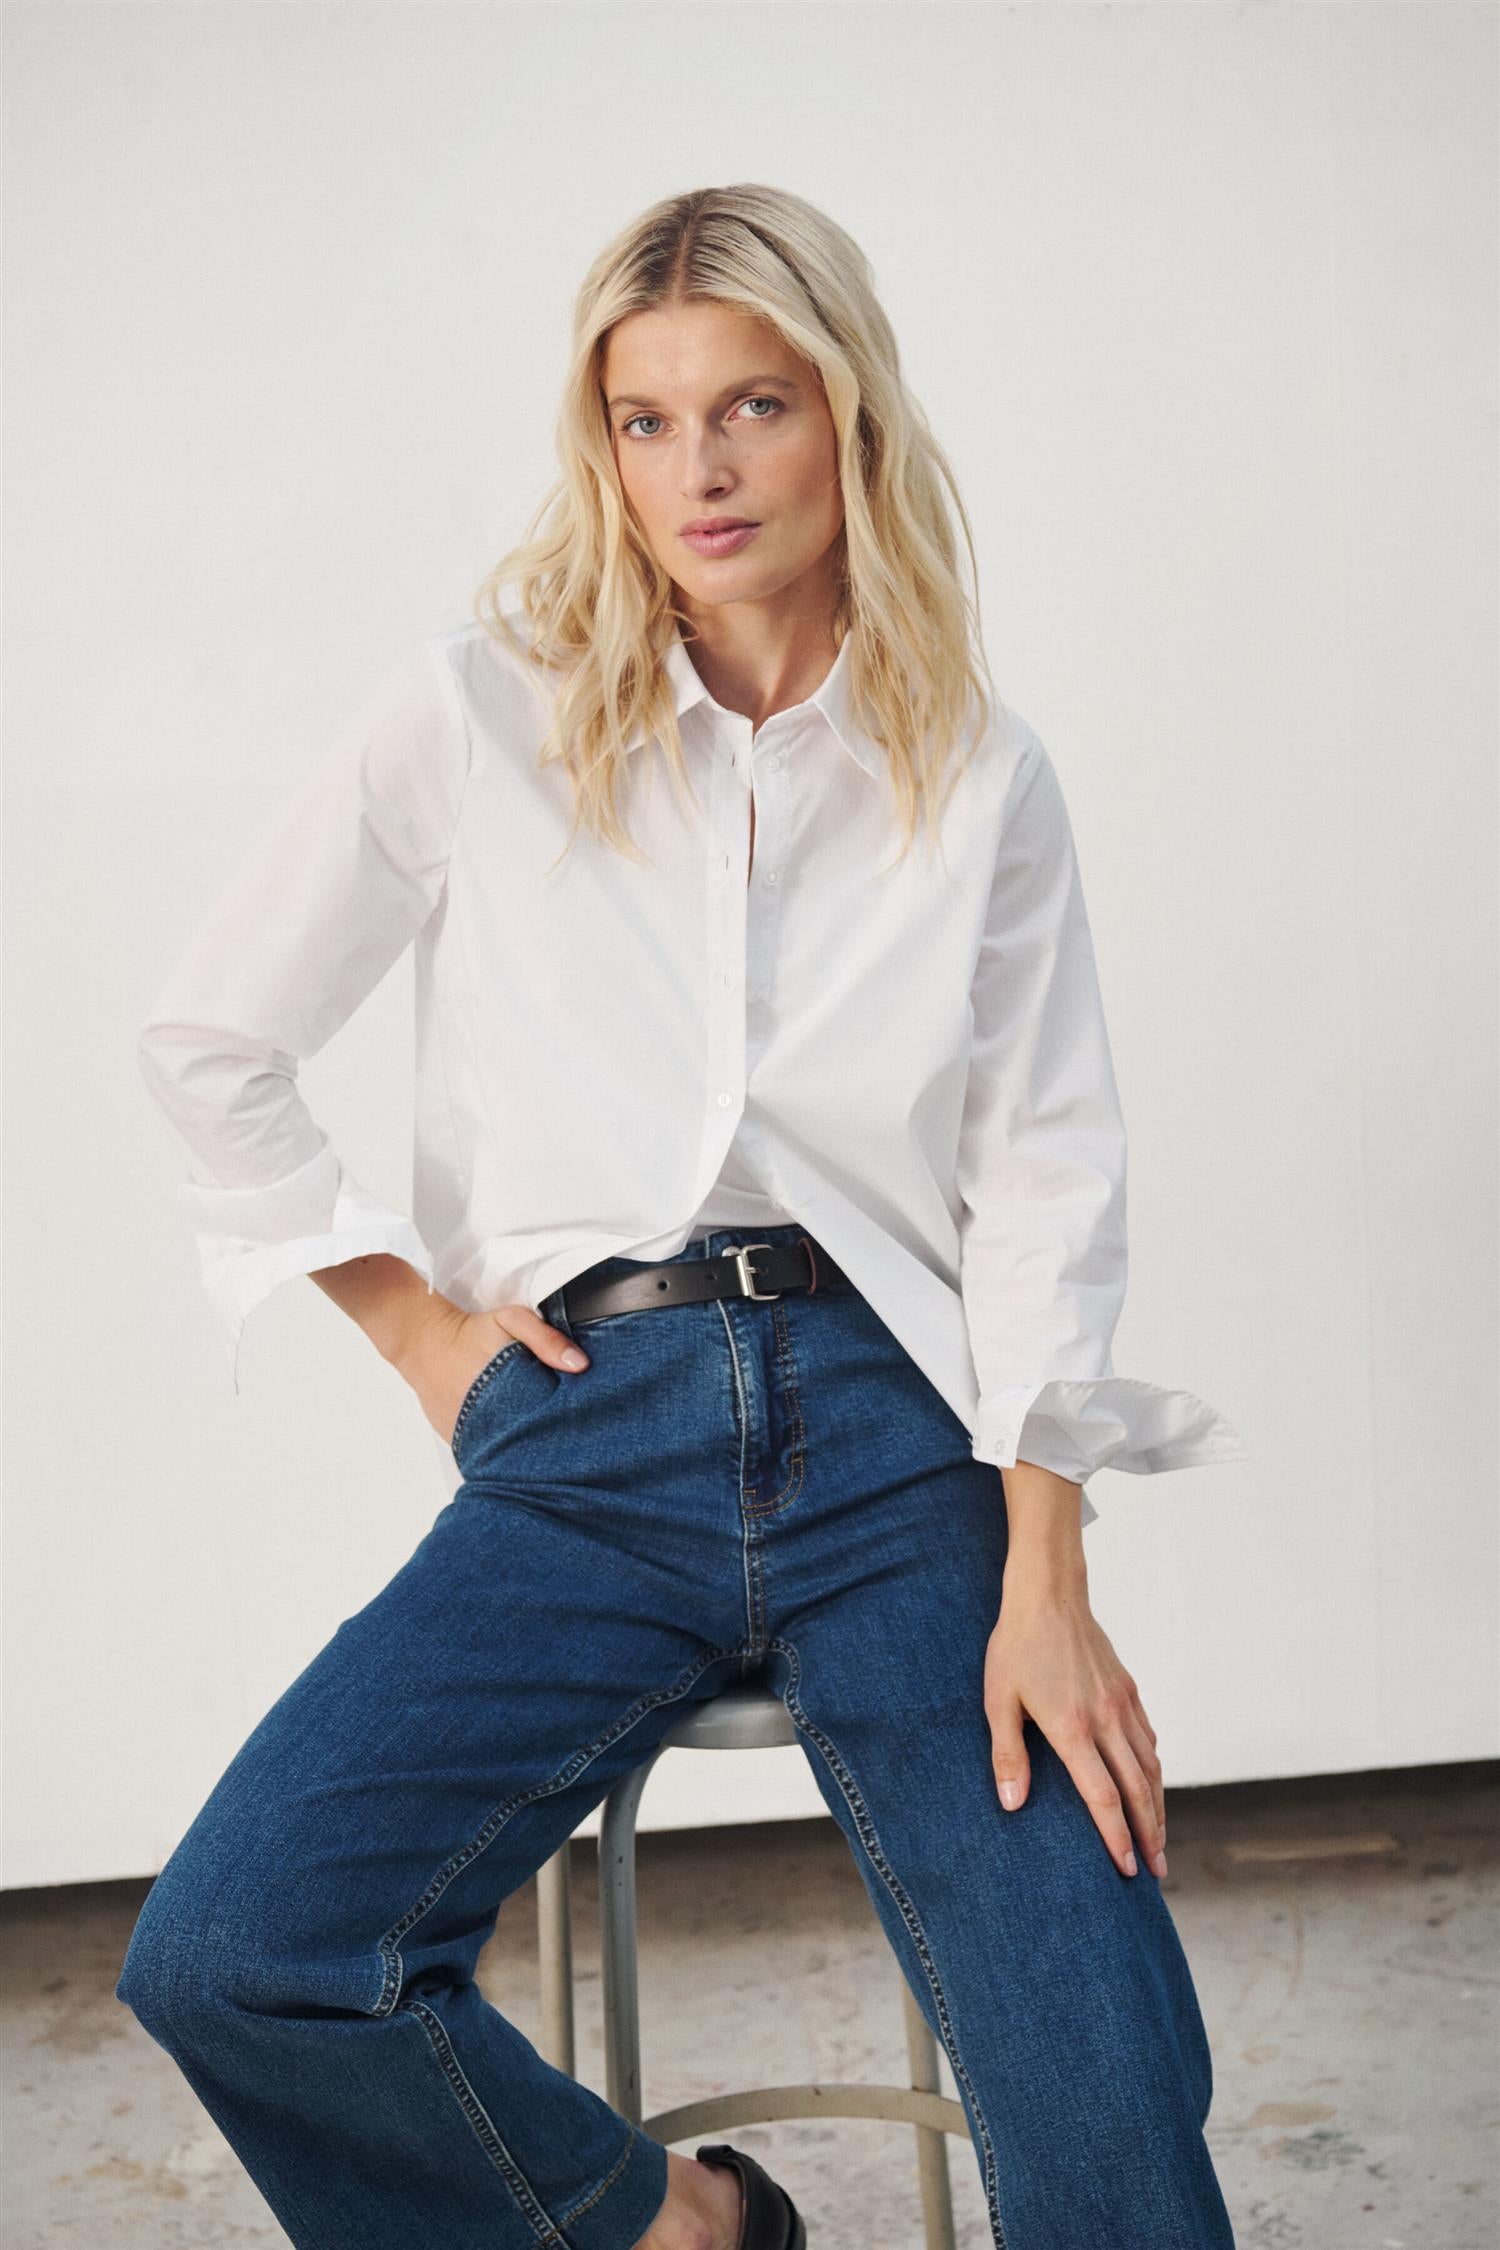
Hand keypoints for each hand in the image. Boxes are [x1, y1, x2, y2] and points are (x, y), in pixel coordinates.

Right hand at [392, 1296, 590, 1446]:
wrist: (424, 1344)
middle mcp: (487, 1419)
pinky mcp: (459, 1443)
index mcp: (506, 1390)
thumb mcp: (512, 1320)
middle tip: (563, 1436)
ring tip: (537, 1442)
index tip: (578, 1421)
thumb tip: (579, 1365)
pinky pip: (487, 1456)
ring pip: (508, 1456)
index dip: (566, 1421)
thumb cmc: (470, 1333)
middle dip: (548, 1439)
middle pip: (531, 1442)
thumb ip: (546, 1339)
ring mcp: (471, 1436)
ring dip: (523, 1450)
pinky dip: (500, 1452)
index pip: (547, 1419)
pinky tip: (510, 1441)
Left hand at [984, 1572, 1167, 1880]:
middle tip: (1156, 1871)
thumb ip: (1008, 1755)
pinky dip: (1154, 1769)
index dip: (1116, 1837)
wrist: (1048, 1595)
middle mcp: (1106, 1720)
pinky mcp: (1128, 1690)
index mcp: (1072, 1729)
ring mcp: (1122, 1704)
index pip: (1104, 1797)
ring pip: (1151, 1767)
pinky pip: (1148, 1738)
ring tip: (1160, 1840)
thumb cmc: (1016, 1648)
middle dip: (1149, 1835)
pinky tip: (1151, 1785)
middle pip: (1139, 1790)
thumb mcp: (999, 1701)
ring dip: (1159, 1807)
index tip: (1126, 1868)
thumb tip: (1013, 1806)